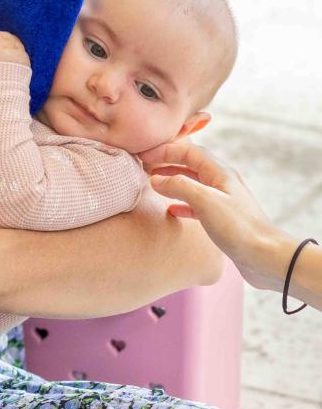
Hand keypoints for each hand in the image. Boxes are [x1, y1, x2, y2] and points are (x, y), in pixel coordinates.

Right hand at [139, 141, 292, 290]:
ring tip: (153, 184)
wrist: (265, 257)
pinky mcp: (223, 218)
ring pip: (193, 183)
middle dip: (167, 162)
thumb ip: (178, 185)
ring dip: (173, 181)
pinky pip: (197, 203)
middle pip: (191, 164)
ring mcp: (224, 200)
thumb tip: (155, 179)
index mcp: (221, 172)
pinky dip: (181, 202)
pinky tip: (171, 209)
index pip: (190, 151)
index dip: (166, 150)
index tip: (144, 155)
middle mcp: (223, 182)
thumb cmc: (238, 227)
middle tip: (145, 167)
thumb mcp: (205, 201)